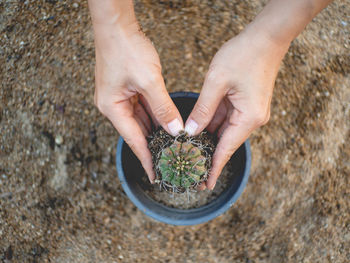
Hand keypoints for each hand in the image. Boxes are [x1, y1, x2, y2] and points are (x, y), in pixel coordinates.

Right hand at [93, 23, 182, 181]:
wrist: (116, 25)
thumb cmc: (127, 49)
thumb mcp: (150, 81)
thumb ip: (164, 108)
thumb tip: (176, 130)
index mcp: (112, 108)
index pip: (134, 141)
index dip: (146, 159)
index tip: (156, 176)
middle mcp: (113, 106)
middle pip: (137, 132)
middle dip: (154, 145)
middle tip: (170, 161)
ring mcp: (119, 98)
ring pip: (141, 120)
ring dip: (156, 130)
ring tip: (171, 146)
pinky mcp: (126, 90)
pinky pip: (142, 108)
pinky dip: (155, 116)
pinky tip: (167, 123)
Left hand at [185, 29, 289, 189]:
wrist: (266, 38)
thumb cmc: (243, 55)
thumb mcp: (216, 82)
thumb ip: (203, 109)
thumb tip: (191, 131)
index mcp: (248, 118)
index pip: (226, 149)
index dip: (214, 168)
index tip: (205, 185)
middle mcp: (252, 119)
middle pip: (225, 142)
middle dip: (207, 154)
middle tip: (189, 168)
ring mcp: (250, 112)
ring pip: (224, 130)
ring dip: (208, 138)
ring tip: (189, 151)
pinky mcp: (246, 104)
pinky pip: (226, 118)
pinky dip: (212, 124)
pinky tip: (198, 129)